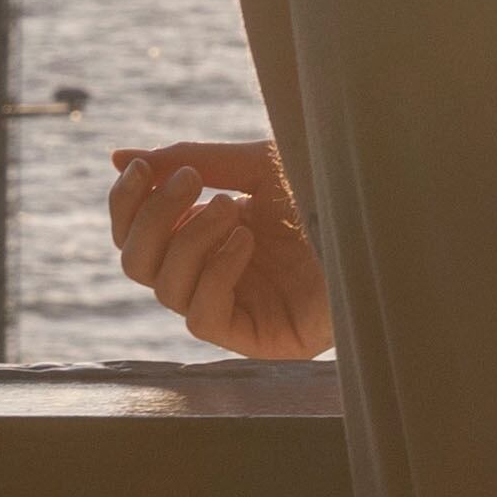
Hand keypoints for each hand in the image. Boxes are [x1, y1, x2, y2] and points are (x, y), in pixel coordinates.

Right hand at [106, 141, 332, 361]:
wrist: (377, 220)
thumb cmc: (326, 190)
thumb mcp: (251, 164)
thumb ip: (189, 160)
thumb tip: (118, 157)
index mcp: (206, 235)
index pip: (137, 233)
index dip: (127, 203)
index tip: (143, 168)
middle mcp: (212, 274)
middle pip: (136, 263)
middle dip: (152, 218)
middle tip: (192, 182)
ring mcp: (234, 307)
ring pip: (164, 289)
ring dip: (188, 239)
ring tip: (231, 208)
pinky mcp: (256, 338)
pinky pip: (203, 316)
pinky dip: (214, 273)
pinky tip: (246, 242)